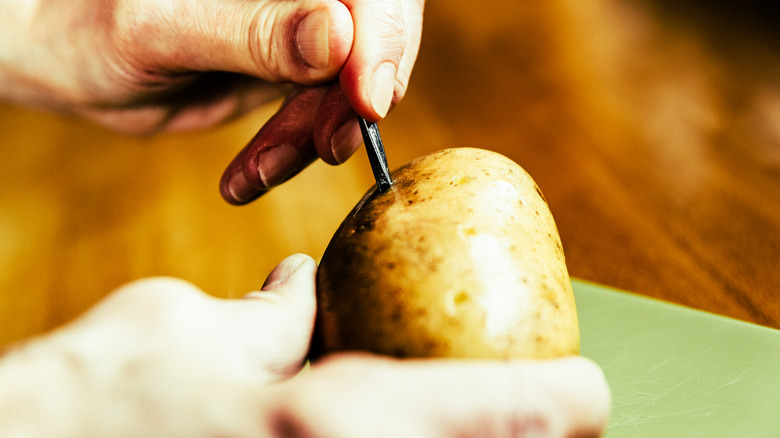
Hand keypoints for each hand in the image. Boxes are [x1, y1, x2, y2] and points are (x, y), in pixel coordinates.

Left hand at [0, 0, 424, 202]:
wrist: (72, 62)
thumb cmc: (92, 27)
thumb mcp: (165, 28)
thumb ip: (252, 32)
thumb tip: (339, 37)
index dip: (382, 39)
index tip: (366, 99)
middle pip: (373, 38)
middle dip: (353, 99)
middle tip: (326, 147)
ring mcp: (299, 29)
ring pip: (349, 87)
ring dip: (314, 138)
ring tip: (258, 172)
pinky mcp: (290, 73)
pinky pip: (316, 117)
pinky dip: (290, 155)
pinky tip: (246, 178)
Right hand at [0, 254, 609, 436]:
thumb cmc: (101, 402)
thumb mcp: (194, 333)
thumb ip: (274, 312)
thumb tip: (303, 282)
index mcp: (343, 424)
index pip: (518, 413)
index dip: (568, 398)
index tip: (587, 386)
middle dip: (518, 435)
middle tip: (525, 410)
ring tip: (457, 415)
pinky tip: (372, 434)